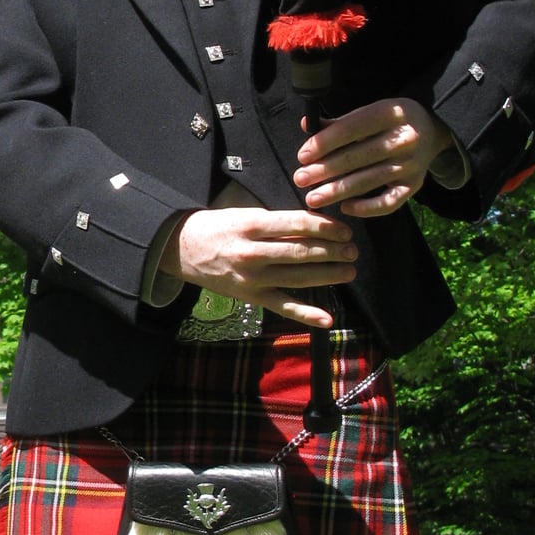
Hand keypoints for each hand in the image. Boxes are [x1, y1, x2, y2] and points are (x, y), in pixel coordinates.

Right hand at [157, 206, 358, 327]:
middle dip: (332, 251)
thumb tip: (315, 224)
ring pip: (298, 278)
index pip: (297, 225)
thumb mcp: (244, 214)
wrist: (180, 249)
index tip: (344, 229)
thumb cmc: (217, 226)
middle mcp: (252, 253)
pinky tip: (328, 319)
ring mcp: (251, 278)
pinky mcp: (250, 297)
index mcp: (251, 226)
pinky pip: (282, 307)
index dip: (325, 227)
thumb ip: (276, 221)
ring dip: (328, 276)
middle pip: (301, 252)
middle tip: (353, 250)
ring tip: (349, 271)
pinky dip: (306, 315)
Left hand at [293, 98, 455, 217]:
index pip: (351, 129)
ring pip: (368, 181)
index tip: (302, 156)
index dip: (324, 143)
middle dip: (325, 170)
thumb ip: (339, 122)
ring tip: (313, 198)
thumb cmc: (389, 121)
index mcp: (390, 113)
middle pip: (357, 157)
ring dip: (337, 192)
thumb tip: (306, 125)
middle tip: (300, 179)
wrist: (431, 128)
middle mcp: (403, 138)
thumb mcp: (369, 112)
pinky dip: (367, 208)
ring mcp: (411, 164)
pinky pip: (389, 202)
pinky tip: (346, 208)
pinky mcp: (414, 185)